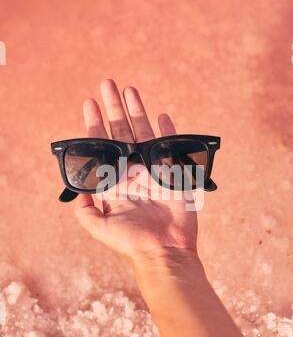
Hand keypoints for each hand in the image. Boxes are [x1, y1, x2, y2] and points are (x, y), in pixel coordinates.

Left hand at [75, 79, 197, 261]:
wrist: (163, 251)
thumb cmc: (131, 241)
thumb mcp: (98, 226)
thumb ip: (84, 207)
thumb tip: (76, 184)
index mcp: (114, 179)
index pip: (102, 146)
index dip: (95, 125)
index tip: (90, 104)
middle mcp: (132, 170)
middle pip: (121, 132)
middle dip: (114, 108)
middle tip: (107, 85)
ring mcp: (153, 169)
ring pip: (143, 133)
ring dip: (136, 110)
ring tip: (129, 90)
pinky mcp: (173, 172)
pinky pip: (171, 146)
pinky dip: (168, 131)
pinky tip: (161, 115)